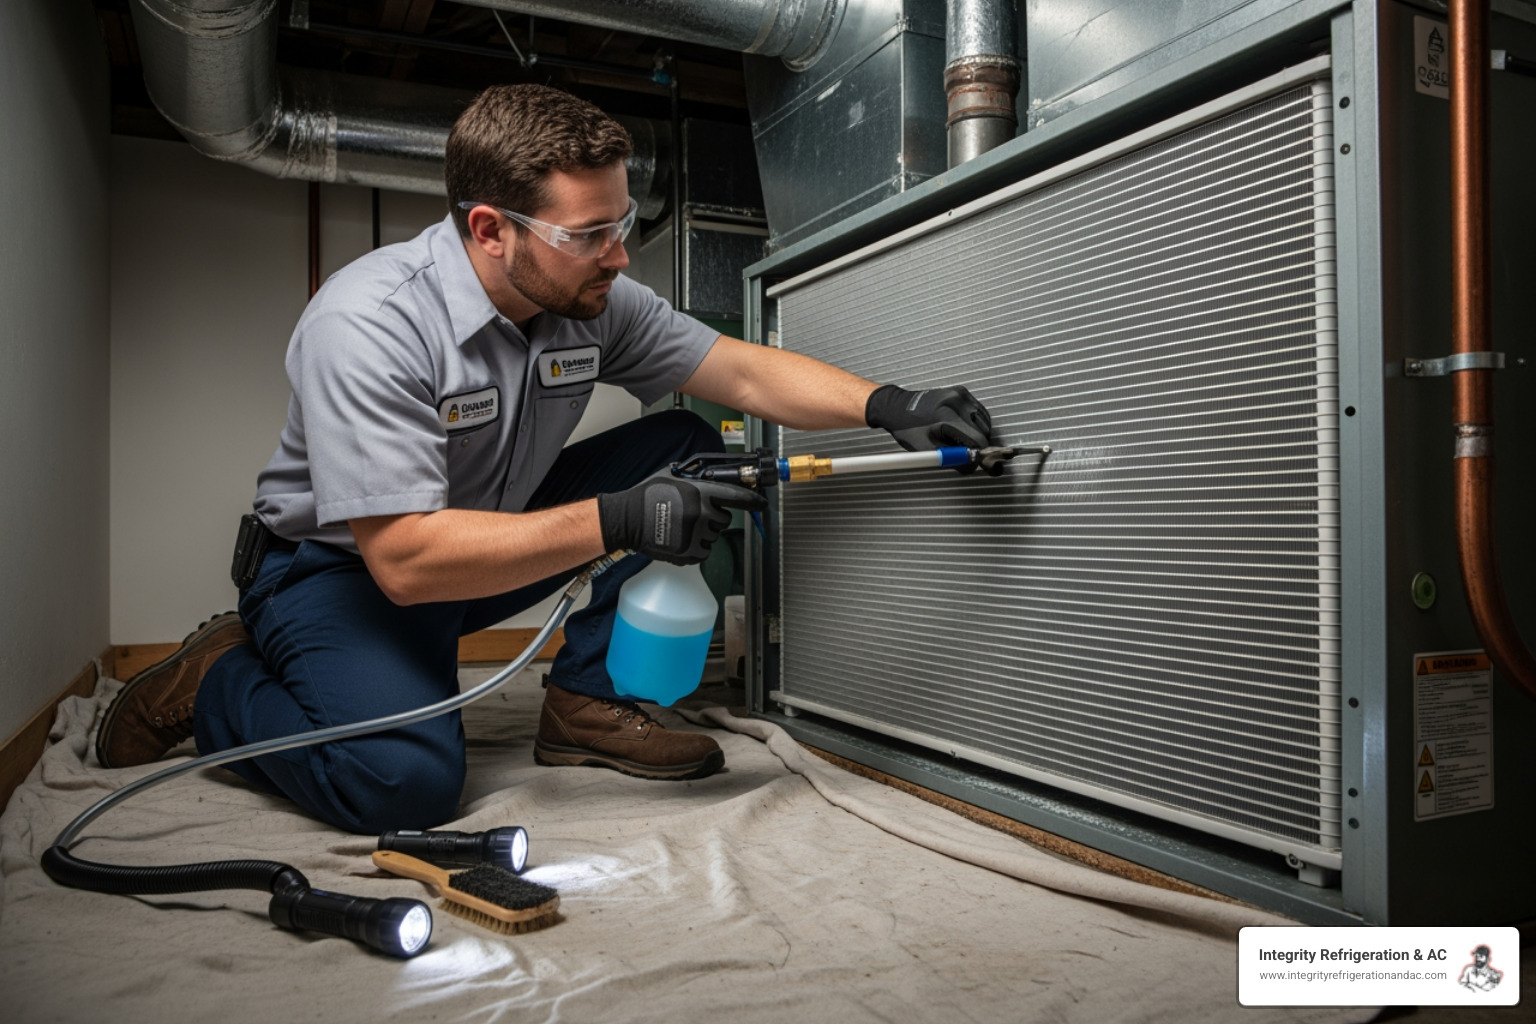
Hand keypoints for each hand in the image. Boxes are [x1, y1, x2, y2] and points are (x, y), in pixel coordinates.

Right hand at [596, 469, 766, 564]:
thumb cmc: (646, 495)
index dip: (752, 500)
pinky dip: (695, 548)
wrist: (627, 519)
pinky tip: (680, 538)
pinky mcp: (687, 553)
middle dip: (714, 517)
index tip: (761, 503)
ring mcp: (695, 535)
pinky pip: (703, 552)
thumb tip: (709, 477)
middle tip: (694, 514)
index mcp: (699, 493)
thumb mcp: (671, 476)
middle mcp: (701, 514)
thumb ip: (693, 477)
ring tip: (682, 526)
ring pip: (713, 537)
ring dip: (703, 533)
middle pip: (724, 520)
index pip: (735, 497)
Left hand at [865, 384, 998, 472]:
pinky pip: (978, 411)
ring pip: (984, 420)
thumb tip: (971, 466)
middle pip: (984, 429)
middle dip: (977, 444)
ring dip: (977, 433)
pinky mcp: (961, 391)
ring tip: (959, 439)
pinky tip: (961, 427)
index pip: (978, 439)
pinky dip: (975, 422)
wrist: (896, 407)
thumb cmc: (907, 428)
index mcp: (948, 416)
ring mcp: (960, 394)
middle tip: (963, 452)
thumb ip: (951, 459)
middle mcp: (957, 402)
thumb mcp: (926, 449)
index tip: (972, 460)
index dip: (977, 453)